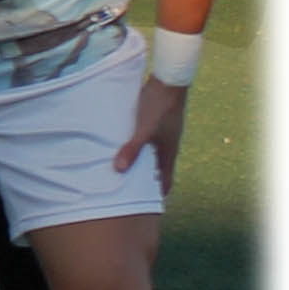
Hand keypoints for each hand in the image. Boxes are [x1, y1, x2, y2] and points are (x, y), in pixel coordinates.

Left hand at [114, 75, 190, 196]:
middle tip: (127, 194)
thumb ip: (132, 149)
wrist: (170, 80)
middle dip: (144, 182)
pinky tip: (119, 147)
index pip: (164, 181)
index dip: (156, 195)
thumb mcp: (143, 130)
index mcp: (168, 152)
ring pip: (149, 156)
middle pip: (156, 170)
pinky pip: (144, 142)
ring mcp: (162, 134)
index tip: (145, 209)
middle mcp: (167, 146)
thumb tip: (119, 170)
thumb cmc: (159, 106)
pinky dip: (134, 148)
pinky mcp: (154, 123)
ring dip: (138, 163)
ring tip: (119, 172)